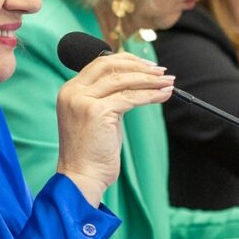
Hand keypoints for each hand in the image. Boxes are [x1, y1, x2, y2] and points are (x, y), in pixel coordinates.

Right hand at [56, 52, 174, 204]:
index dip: (126, 61)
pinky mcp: (97, 111)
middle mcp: (73, 91)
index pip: (99, 64)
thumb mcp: (96, 118)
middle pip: (110, 65)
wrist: (81, 177)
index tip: (147, 66)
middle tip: (161, 71)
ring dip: (150, 79)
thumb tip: (135, 83)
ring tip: (168, 82)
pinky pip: (130, 98)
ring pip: (123, 80)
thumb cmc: (91, 153)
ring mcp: (83, 100)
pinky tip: (163, 95)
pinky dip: (150, 95)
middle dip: (139, 66)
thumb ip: (108, 98)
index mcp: (70, 90)